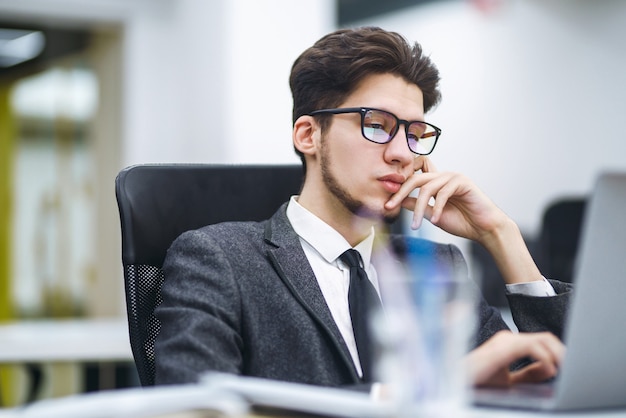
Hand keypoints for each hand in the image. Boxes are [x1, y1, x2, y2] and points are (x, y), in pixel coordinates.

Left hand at [384, 156, 508, 242]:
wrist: (484, 230)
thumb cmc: (462, 222)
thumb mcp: (432, 215)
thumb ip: (417, 206)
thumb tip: (398, 201)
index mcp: (436, 183)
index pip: (413, 179)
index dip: (399, 188)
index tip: (387, 203)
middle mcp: (443, 177)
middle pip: (416, 179)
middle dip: (400, 193)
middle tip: (389, 207)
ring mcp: (453, 177)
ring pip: (427, 187)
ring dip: (418, 208)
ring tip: (415, 225)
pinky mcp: (463, 182)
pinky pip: (443, 193)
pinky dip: (437, 208)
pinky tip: (435, 221)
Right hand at [466, 331, 564, 386]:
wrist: (458, 383)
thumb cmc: (477, 382)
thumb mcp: (510, 380)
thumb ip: (529, 373)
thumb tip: (550, 368)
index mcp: (509, 344)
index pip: (541, 341)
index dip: (558, 353)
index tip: (568, 368)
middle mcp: (508, 338)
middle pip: (545, 338)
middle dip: (562, 352)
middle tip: (572, 368)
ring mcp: (506, 340)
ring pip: (542, 339)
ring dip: (557, 354)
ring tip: (564, 368)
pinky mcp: (504, 347)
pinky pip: (532, 347)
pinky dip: (545, 358)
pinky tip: (549, 370)